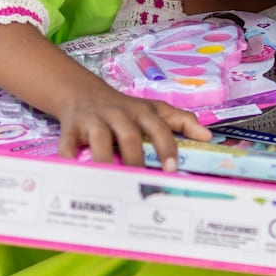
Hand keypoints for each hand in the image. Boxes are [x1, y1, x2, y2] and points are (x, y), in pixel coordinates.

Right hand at [57, 84, 212, 168]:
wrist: (82, 92)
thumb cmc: (124, 108)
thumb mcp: (153, 109)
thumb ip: (181, 121)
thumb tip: (208, 137)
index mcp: (140, 111)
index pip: (158, 127)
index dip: (165, 146)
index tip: (172, 168)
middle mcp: (117, 114)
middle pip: (128, 135)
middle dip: (136, 158)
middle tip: (141, 182)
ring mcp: (93, 121)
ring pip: (99, 139)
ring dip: (106, 161)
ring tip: (111, 184)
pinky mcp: (70, 128)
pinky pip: (67, 145)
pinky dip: (68, 160)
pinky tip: (75, 177)